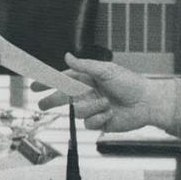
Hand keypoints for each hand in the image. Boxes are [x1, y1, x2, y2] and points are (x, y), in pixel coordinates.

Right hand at [39, 54, 174, 132]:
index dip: (47, 83)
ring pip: (77, 112)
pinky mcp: (98, 122)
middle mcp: (87, 93)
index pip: (62, 80)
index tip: (34, 86)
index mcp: (87, 79)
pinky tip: (110, 114)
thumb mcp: (106, 70)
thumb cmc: (130, 83)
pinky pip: (89, 123)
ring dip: (92, 107)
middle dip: (51, 101)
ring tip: (107, 103)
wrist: (146, 103)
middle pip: (62, 99)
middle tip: (41, 105)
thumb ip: (84, 65)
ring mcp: (92, 108)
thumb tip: (66, 56)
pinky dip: (99, 118)